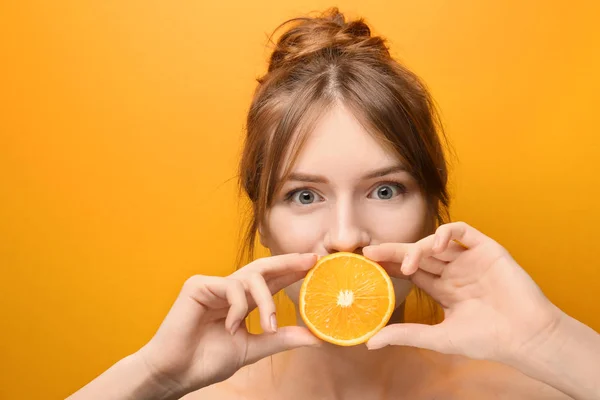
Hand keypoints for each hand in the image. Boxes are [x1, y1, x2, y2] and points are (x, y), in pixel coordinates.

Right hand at [136, 253, 320, 395]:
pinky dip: (238, 308)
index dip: (293, 272)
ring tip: (268, 325)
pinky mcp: (198, 285)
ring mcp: (214, 285)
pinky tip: (230, 326)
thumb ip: (281, 339)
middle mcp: (230, 289)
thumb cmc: (208, 360)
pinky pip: (231, 287)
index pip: (272, 281)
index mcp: (242, 302)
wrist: (176, 372)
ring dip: (266, 301)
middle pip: (264, 268)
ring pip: (251, 278)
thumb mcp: (253, 348)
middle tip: (311, 260)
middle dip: (289, 262)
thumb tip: (316, 337)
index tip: (316, 266)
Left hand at [363, 222, 561, 363]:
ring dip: (418, 248)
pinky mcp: (486, 249)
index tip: (366, 264)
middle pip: (417, 254)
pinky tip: (436, 246)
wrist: (526, 336)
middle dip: (393, 251)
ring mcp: (469, 259)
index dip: (390, 265)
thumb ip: (406, 334)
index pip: (411, 271)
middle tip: (369, 251)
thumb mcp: (439, 337)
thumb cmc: (487, 340)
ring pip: (435, 243)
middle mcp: (453, 271)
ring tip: (408, 264)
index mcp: (443, 289)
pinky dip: (446, 233)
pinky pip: (462, 231)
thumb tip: (370, 342)